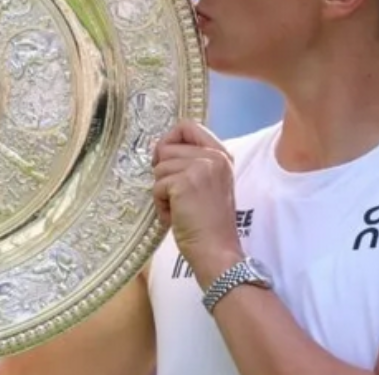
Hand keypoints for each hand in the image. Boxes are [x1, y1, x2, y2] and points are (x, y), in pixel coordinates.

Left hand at [152, 120, 242, 285]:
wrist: (217, 251)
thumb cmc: (208, 223)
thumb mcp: (206, 184)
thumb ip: (189, 162)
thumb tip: (157, 148)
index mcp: (221, 155)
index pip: (187, 126)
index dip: (170, 141)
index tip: (167, 161)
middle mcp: (214, 157)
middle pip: (167, 147)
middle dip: (164, 174)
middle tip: (178, 197)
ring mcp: (200, 167)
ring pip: (159, 167)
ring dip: (162, 192)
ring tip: (180, 209)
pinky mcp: (184, 182)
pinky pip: (157, 186)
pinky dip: (161, 204)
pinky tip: (175, 217)